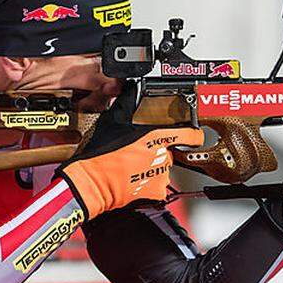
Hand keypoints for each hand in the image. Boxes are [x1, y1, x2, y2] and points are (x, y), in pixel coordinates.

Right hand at [57, 84, 203, 218]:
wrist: (91, 183)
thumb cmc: (99, 154)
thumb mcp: (113, 120)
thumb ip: (128, 105)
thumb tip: (131, 91)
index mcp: (157, 136)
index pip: (191, 135)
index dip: (191, 134)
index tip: (191, 134)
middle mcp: (163, 156)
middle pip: (170, 150)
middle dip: (158, 150)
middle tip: (137, 151)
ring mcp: (161, 175)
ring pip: (162, 167)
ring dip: (151, 166)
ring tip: (130, 166)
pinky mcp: (156, 192)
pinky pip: (157, 185)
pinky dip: (147, 183)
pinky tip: (132, 178)